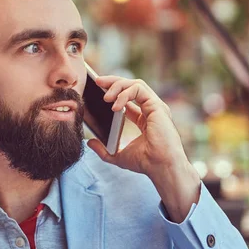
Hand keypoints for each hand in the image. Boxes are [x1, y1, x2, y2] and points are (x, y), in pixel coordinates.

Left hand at [87, 76, 199, 221]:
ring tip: (105, 97)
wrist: (160, 167)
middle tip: (98, 81)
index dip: (114, 91)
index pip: (129, 98)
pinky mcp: (157, 105)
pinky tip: (114, 105)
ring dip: (118, 85)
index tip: (98, 90)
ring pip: (136, 83)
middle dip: (114, 81)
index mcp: (145, 119)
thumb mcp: (117, 156)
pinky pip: (139, 89)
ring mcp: (155, 106)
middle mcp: (152, 110)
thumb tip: (89, 143)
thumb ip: (103, 150)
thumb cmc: (145, 163)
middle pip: (132, 86)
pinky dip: (125, 93)